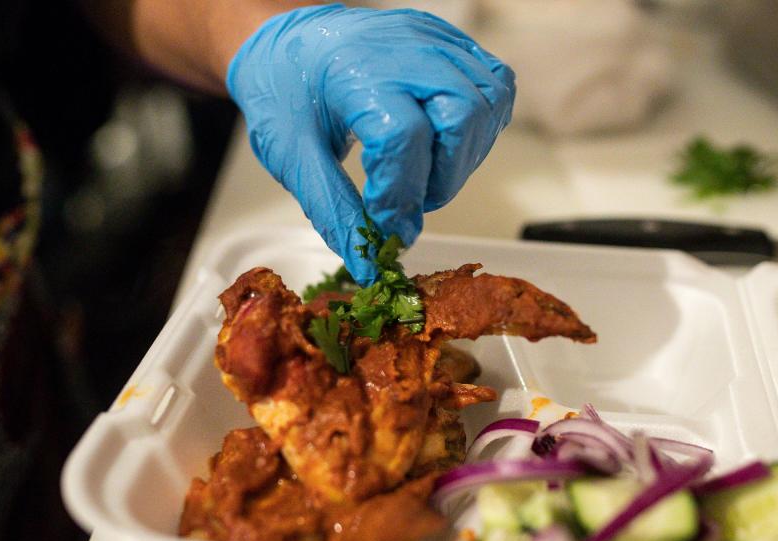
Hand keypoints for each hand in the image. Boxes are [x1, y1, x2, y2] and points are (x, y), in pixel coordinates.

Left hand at [227, 3, 514, 283]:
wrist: (286, 43)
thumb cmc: (283, 92)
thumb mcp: (293, 157)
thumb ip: (335, 212)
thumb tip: (369, 265)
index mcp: (353, 71)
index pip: (403, 137)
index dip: (401, 194)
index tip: (386, 226)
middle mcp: (403, 47)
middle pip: (461, 115)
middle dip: (444, 177)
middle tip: (413, 201)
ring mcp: (434, 39)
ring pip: (487, 102)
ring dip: (465, 156)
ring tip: (427, 173)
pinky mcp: (451, 43)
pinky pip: (494, 85)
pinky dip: (480, 127)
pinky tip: (446, 144)